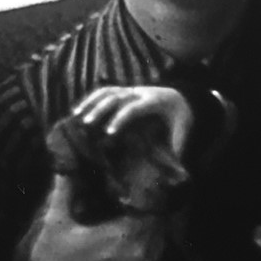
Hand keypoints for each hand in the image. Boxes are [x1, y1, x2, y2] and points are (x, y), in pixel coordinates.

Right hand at [0, 174, 165, 260]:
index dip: (149, 186)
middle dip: (153, 199)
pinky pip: (156, 249)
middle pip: (161, 217)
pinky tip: (134, 222)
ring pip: (161, 233)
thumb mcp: (56, 221)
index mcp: (125, 237)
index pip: (154, 204)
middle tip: (142, 179)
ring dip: (153, 217)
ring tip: (139, 198)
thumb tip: (66, 157)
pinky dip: (149, 234)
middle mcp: (142, 254)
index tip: (141, 170)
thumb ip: (65, 187)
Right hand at [72, 86, 193, 156]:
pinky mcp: (125, 91)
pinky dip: (91, 99)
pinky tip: (78, 110)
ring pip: (108, 91)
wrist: (183, 98)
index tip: (109, 133)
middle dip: (100, 109)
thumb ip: (178, 147)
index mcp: (155, 102)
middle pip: (117, 96)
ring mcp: (132, 90)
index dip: (121, 119)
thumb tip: (175, 170)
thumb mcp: (184, 131)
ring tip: (77, 116)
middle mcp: (141, 92)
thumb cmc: (182, 118)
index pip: (134, 108)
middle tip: (87, 124)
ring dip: (91, 102)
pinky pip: (105, 91)